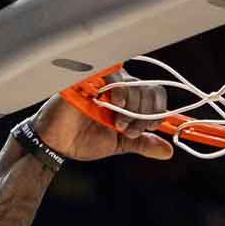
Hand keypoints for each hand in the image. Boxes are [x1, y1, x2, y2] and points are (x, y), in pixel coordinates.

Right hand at [32, 70, 172, 161]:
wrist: (56, 143)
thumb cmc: (83, 140)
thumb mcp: (119, 144)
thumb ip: (142, 144)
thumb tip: (168, 151)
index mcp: (129, 100)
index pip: (155, 94)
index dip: (159, 112)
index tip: (148, 129)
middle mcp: (119, 87)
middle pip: (149, 89)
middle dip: (145, 115)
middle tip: (128, 130)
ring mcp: (105, 81)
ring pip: (134, 83)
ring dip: (133, 106)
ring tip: (118, 124)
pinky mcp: (90, 78)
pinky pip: (113, 73)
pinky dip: (120, 89)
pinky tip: (114, 105)